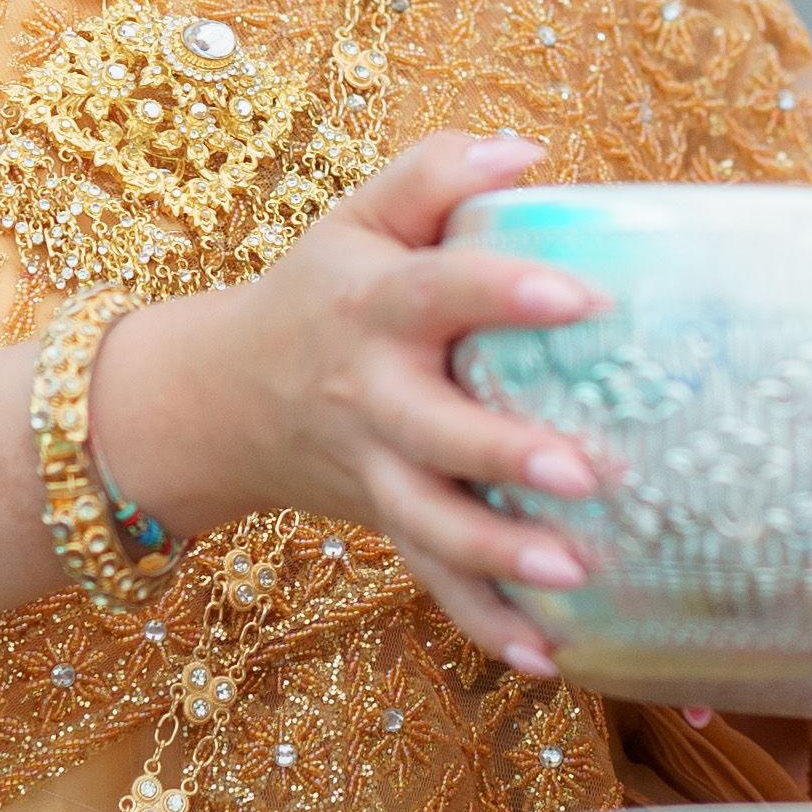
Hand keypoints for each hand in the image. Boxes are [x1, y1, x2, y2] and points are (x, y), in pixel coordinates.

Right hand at [96, 133, 608, 676]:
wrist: (222, 398)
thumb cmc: (322, 293)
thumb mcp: (359, 217)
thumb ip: (437, 173)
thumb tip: (529, 154)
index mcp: (373, 306)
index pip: (439, 290)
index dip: (505, 291)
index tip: (583, 294)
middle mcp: (371, 395)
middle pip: (434, 431)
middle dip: (505, 453)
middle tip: (589, 471)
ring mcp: (375, 471)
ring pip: (431, 524)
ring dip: (501, 554)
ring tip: (577, 571)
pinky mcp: (387, 526)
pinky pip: (434, 584)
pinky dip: (486, 625)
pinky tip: (551, 657)